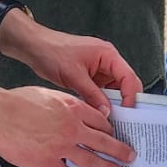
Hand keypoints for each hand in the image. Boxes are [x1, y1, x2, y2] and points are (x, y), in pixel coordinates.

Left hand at [0, 11, 142, 113]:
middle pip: (125, 83)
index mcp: (108, 54)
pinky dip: (101, 102)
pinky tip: (98, 113)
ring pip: (114, 89)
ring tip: (110, 119)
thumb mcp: (74, 76)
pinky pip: (102, 91)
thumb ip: (92, 94)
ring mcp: (100, 68)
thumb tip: (106, 112)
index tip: (128, 112)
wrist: (35, 47)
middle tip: (123, 120)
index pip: (129, 77)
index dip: (131, 96)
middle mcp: (107, 61)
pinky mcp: (91, 76)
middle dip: (125, 101)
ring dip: (113, 103)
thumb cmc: (53, 52)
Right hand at [0, 85, 136, 166]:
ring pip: (92, 160)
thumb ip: (67, 105)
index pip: (101, 120)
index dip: (110, 129)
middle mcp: (72, 128)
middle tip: (130, 156)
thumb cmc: (18, 102)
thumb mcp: (50, 94)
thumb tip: (76, 114)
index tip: (115, 135)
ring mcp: (61, 147)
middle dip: (120, 151)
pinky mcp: (47, 163)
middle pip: (104, 142)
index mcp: (73, 108)